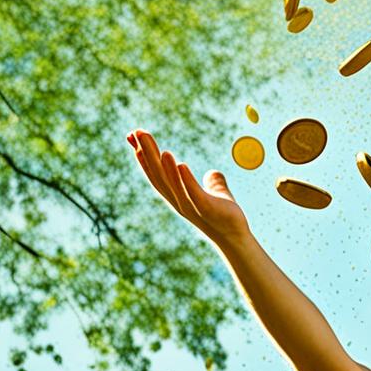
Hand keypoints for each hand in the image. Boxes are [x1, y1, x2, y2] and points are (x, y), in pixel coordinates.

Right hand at [126, 129, 250, 245]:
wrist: (237, 238)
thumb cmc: (225, 217)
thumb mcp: (218, 194)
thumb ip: (213, 182)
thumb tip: (212, 173)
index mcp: (177, 197)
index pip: (156, 175)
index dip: (143, 156)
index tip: (133, 137)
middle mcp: (179, 202)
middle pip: (159, 176)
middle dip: (148, 153)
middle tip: (137, 132)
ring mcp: (192, 208)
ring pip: (173, 185)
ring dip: (165, 166)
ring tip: (161, 148)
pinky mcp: (207, 210)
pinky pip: (194, 194)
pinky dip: (186, 180)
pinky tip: (181, 165)